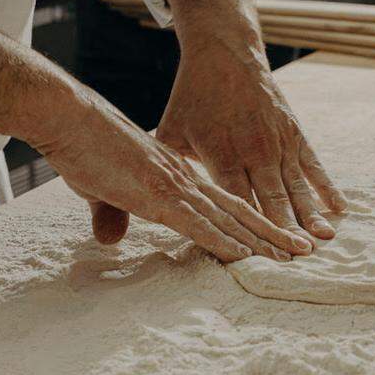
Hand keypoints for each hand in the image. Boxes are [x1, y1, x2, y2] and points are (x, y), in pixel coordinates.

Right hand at [31, 89, 311, 261]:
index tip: (278, 235)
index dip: (253, 220)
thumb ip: (113, 212)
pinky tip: (243, 256)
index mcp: (178, 174)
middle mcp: (185, 179)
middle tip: (303, 250)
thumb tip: (109, 240)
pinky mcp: (157, 194)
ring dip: (260, 240)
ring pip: (228, 219)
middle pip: (239, 210)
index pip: (225, 201)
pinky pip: (197, 223)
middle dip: (272, 233)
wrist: (70, 118)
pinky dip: (222, 241)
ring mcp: (174, 186)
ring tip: (290, 257)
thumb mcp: (102, 186)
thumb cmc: (84, 148)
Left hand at [158, 0, 346, 244]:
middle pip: (271, 199)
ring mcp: (276, 142)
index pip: (234, 202)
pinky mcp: (293, 132)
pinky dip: (326, 187)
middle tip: (299, 260)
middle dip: (284, 231)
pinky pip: (313, 165)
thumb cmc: (191, 98)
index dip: (245, 231)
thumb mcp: (169, 131)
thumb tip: (135, 198)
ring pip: (296, 186)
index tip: (255, 259)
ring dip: (310, 214)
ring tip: (323, 240)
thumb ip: (164, 168)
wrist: (225, 53)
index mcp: (219, 156)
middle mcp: (252, 151)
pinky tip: (339, 208)